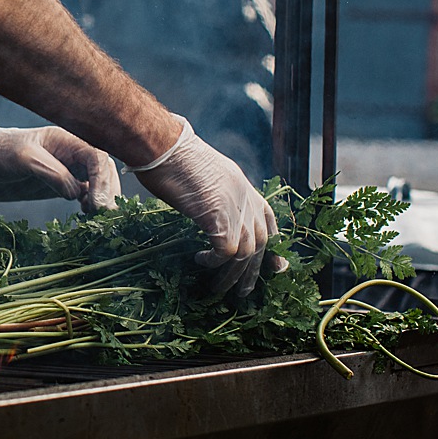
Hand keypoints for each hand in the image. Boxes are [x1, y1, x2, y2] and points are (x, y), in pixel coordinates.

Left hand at [0, 125, 120, 212]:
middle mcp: (70, 153)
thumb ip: (51, 173)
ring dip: (102, 198)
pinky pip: (85, 192)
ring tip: (97, 215)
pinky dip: (91, 203)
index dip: (102, 179)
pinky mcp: (60, 185)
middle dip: (107, 190)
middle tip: (103, 214)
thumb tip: (77, 192)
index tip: (98, 203)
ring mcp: (67, 169)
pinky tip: (87, 214)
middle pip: (102, 169)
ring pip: (97, 182)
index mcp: (65, 140)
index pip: (96, 156)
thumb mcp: (23, 159)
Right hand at [130, 116, 284, 297]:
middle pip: (261, 242)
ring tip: (218, 288)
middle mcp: (245, 197)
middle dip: (254, 271)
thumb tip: (206, 208)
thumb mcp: (203, 174)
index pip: (268, 218)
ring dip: (233, 275)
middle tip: (245, 291)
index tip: (273, 266)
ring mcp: (234, 206)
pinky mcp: (219, 216)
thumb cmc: (172, 156)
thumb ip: (214, 193)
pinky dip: (215, 262)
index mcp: (243, 185)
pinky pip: (227, 252)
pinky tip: (200, 261)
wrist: (163, 146)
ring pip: (246, 253)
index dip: (271, 245)